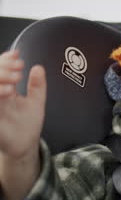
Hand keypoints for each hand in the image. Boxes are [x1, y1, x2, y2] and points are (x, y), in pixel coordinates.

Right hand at [0, 50, 46, 199]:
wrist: (25, 144)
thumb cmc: (27, 123)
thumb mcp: (36, 101)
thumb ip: (37, 85)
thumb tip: (39, 67)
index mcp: (4, 89)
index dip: (5, 60)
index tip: (17, 55)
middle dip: (3, 67)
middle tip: (19, 69)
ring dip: (0, 78)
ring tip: (15, 78)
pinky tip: (8, 91)